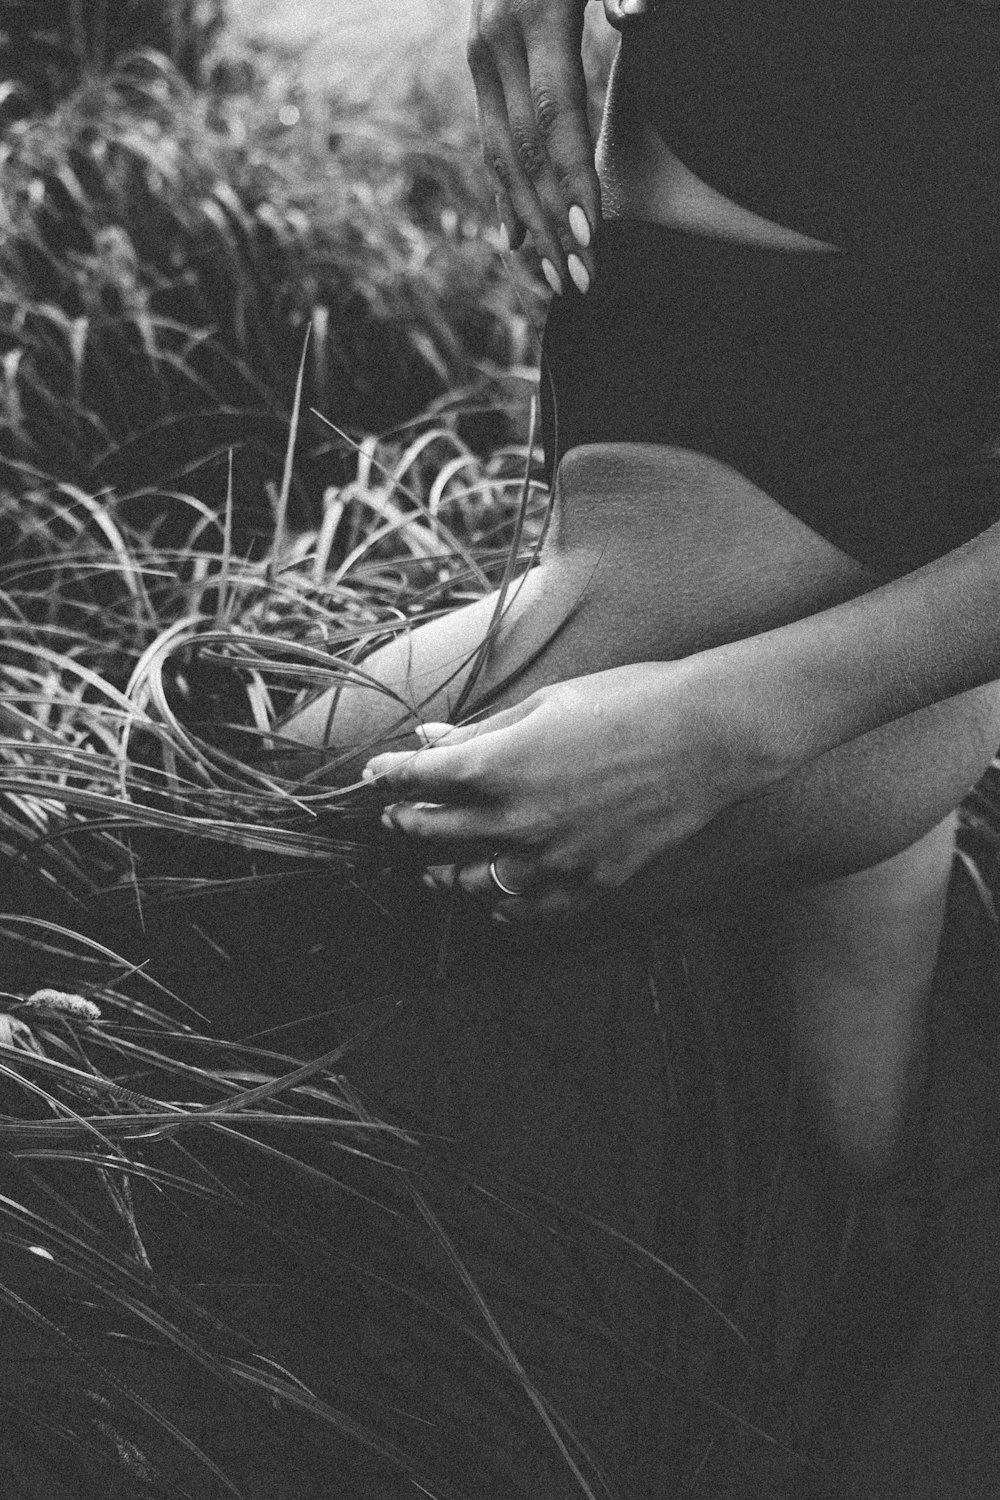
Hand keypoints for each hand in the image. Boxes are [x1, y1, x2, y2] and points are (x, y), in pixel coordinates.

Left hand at [364, 658, 790, 921]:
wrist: (708, 735)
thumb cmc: (628, 701)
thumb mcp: (546, 704)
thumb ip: (483, 731)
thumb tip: (430, 740)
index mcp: (499, 765)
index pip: (418, 778)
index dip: (388, 776)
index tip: (375, 774)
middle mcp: (517, 819)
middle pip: (436, 832)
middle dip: (407, 822)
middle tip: (396, 818)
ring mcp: (555, 858)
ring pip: (474, 881)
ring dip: (445, 874)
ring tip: (432, 872)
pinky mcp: (592, 882)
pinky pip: (532, 910)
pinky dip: (506, 907)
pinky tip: (495, 901)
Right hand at [467, 0, 603, 293]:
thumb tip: (634, 17)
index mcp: (535, 17)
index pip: (554, 116)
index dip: (573, 178)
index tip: (593, 234)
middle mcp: (496, 44)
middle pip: (525, 152)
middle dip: (554, 223)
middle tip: (581, 282)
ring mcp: (481, 56)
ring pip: (502, 156)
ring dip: (531, 225)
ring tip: (555, 281)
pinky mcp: (479, 65)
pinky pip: (490, 142)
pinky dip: (506, 196)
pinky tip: (518, 242)